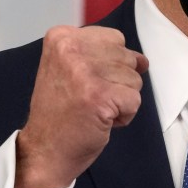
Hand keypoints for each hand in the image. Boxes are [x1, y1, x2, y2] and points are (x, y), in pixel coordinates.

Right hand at [15, 25, 148, 187]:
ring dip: (120, 100)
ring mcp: (85, 72)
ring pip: (134, 78)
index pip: (114, 38)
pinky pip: (134, 100)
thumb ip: (102, 55)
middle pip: (126, 57)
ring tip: (92, 110)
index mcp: (61, 37)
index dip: (108, 65)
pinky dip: (124, 116)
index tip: (84, 83)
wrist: (44, 150)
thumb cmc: (59, 113)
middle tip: (87, 99)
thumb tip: (142, 60)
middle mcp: (70, 49)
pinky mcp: (100, 96)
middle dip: (116, 82)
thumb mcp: (69, 68)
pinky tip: (100, 121)